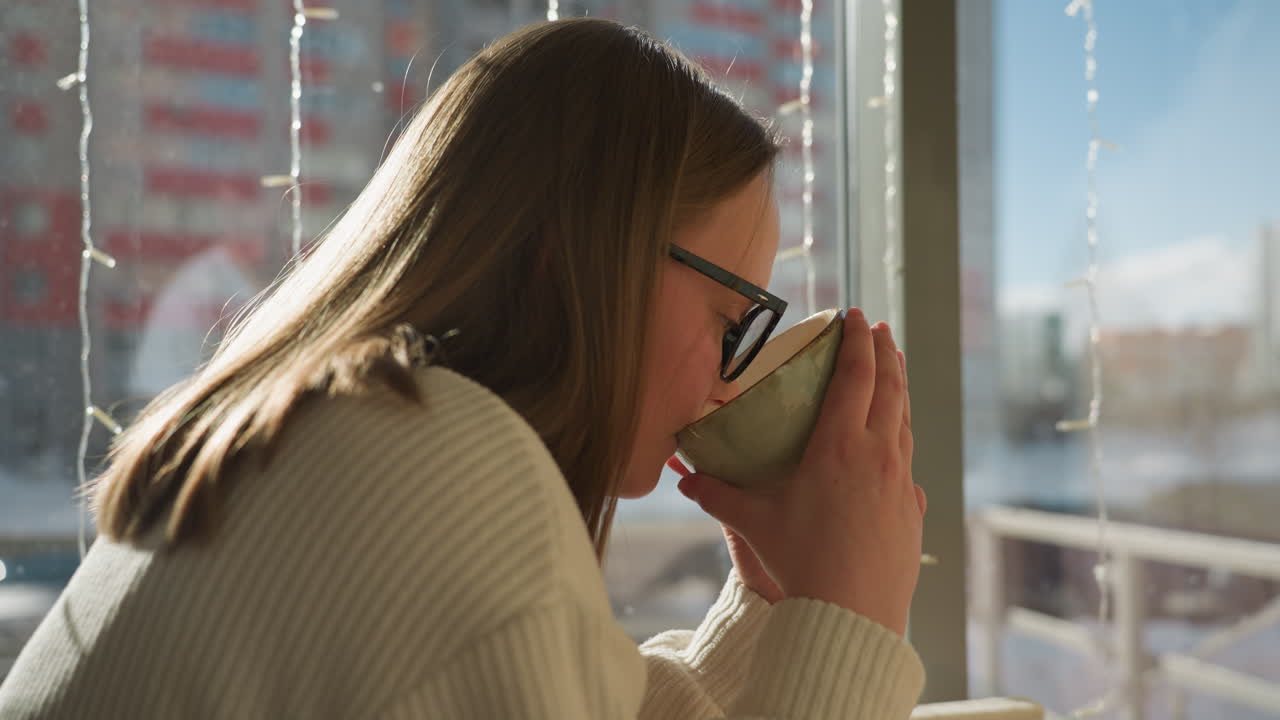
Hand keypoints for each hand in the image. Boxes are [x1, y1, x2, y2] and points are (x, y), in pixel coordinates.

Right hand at [673, 308, 925, 635]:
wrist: (852, 616)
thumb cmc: (802, 563)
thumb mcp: (754, 523)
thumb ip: (717, 495)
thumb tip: (683, 477)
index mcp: (840, 447)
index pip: (855, 378)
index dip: (856, 342)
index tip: (855, 316)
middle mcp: (879, 456)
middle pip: (890, 389)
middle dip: (885, 354)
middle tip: (880, 331)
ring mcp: (902, 483)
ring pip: (905, 423)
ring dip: (899, 391)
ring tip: (893, 374)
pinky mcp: (913, 511)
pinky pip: (908, 464)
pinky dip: (901, 442)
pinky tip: (896, 448)